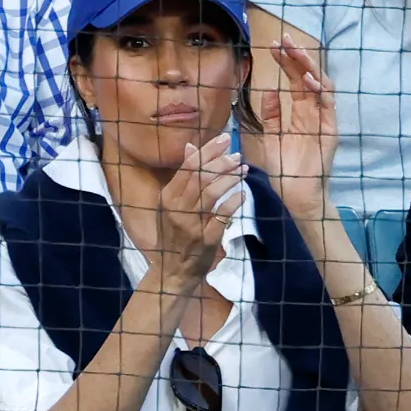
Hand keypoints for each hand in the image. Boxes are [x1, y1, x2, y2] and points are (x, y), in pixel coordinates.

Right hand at [155, 132, 246, 292]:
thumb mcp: (172, 206)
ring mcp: (190, 224)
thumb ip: (183, 178)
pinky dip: (234, 201)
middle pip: (201, 176)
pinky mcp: (205, 239)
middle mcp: (176, 208)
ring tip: (243, 169)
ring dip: (230, 178)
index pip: (189, 166)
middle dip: (222, 161)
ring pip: (211, 192)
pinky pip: (222, 215)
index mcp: (167, 197)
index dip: (208, 150)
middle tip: (237, 155)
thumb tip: (191, 147)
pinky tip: (243, 193)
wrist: (172, 272)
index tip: (224, 139)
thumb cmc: (174, 236)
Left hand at [253, 39, 339, 221]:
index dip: (286, 62)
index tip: (273, 47)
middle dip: (297, 57)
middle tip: (284, 40)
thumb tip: (268, 90)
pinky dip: (319, 91)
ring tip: (296, 53)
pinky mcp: (330, 131)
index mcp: (300, 112)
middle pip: (307, 77)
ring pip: (321, 86)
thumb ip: (271, 115)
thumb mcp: (271, 137)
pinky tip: (307, 80)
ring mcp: (323, 120)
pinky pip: (327, 106)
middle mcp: (313, 112)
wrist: (295, 194)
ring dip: (309, 68)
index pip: (294, 80)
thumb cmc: (285, 169)